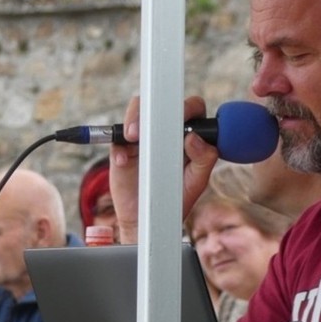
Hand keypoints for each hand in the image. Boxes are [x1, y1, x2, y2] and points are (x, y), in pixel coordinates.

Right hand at [111, 94, 218, 243]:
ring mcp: (142, 136)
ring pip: (136, 111)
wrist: (148, 218)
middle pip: (160, 103)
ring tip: (133, 138)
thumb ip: (203, 159)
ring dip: (134, 120)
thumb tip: (195, 138)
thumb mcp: (196, 181)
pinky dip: (119, 148)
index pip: (191, 108)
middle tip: (156, 125)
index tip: (183, 120)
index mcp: (188, 133)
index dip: (187, 109)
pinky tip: (123, 162)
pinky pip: (116, 136)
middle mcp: (165, 129)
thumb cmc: (176, 196)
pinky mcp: (122, 147)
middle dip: (155, 110)